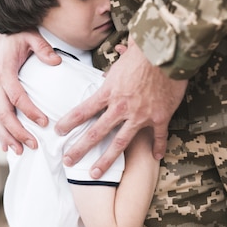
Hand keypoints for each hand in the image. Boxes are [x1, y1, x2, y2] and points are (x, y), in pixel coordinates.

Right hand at [0, 30, 61, 153]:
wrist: (0, 31)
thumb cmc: (16, 34)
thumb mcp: (31, 35)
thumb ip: (43, 48)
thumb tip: (56, 61)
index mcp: (5, 72)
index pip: (16, 96)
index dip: (29, 111)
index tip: (44, 122)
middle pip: (4, 113)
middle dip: (18, 131)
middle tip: (33, 145)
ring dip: (8, 136)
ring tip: (21, 151)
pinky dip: (1, 132)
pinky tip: (7, 147)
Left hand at [57, 39, 186, 177]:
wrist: (168, 54)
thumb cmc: (144, 52)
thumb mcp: (124, 57)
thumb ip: (116, 65)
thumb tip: (114, 58)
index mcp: (109, 92)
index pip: (83, 110)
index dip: (69, 122)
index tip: (58, 131)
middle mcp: (121, 107)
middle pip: (96, 132)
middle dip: (80, 148)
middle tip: (68, 161)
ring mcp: (140, 115)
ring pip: (120, 143)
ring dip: (106, 160)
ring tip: (95, 174)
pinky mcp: (160, 117)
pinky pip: (158, 136)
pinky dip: (158, 147)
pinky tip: (156, 157)